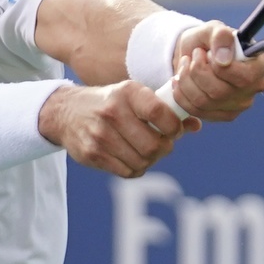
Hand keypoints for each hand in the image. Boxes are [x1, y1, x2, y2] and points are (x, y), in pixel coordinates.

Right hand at [38, 81, 199, 177]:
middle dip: (163, 148)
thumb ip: (165, 110)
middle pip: (153, 145)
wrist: (66, 112)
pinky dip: (135, 168)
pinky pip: (127, 171)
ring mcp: (100, 135)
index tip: (173, 130)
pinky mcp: (92, 154)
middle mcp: (112, 112)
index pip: (159, 113)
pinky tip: (131, 156)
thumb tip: (196, 126)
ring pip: (142, 162)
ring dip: (150, 160)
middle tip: (161, 144)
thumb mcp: (134, 97)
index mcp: (127, 92)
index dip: (173, 127)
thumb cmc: (110, 103)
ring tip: (145, 149)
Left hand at [169, 20, 263, 120]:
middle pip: (220, 92)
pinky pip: (195, 110)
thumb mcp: (213, 29)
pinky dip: (181, 93)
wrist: (193, 54)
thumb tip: (223, 59)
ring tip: (185, 63)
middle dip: (197, 71)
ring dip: (186, 80)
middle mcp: (255, 87)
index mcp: (261, 63)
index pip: (245, 77)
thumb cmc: (208, 41)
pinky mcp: (221, 115)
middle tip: (194, 55)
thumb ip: (220, 36)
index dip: (220, 67)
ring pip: (205, 102)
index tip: (206, 53)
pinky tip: (179, 79)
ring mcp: (239, 105)